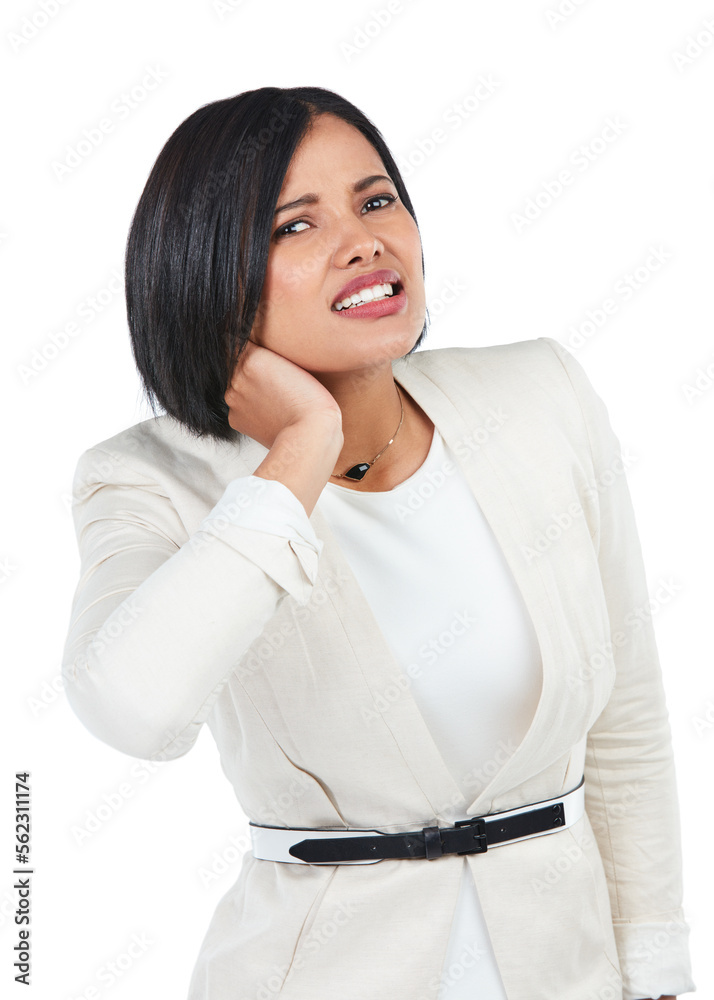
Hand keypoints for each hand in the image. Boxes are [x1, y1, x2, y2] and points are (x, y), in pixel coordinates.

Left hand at [224, 340, 341, 449]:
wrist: (308, 437)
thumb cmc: (311, 400)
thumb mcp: (294, 363)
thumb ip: (266, 354)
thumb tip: (242, 345)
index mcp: (251, 357)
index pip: (237, 340)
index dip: (253, 346)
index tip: (265, 354)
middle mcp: (235, 376)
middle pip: (236, 363)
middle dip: (250, 368)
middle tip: (276, 379)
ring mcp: (233, 399)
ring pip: (236, 385)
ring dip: (249, 387)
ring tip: (275, 397)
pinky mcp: (235, 419)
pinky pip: (239, 405)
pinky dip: (250, 407)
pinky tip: (269, 411)